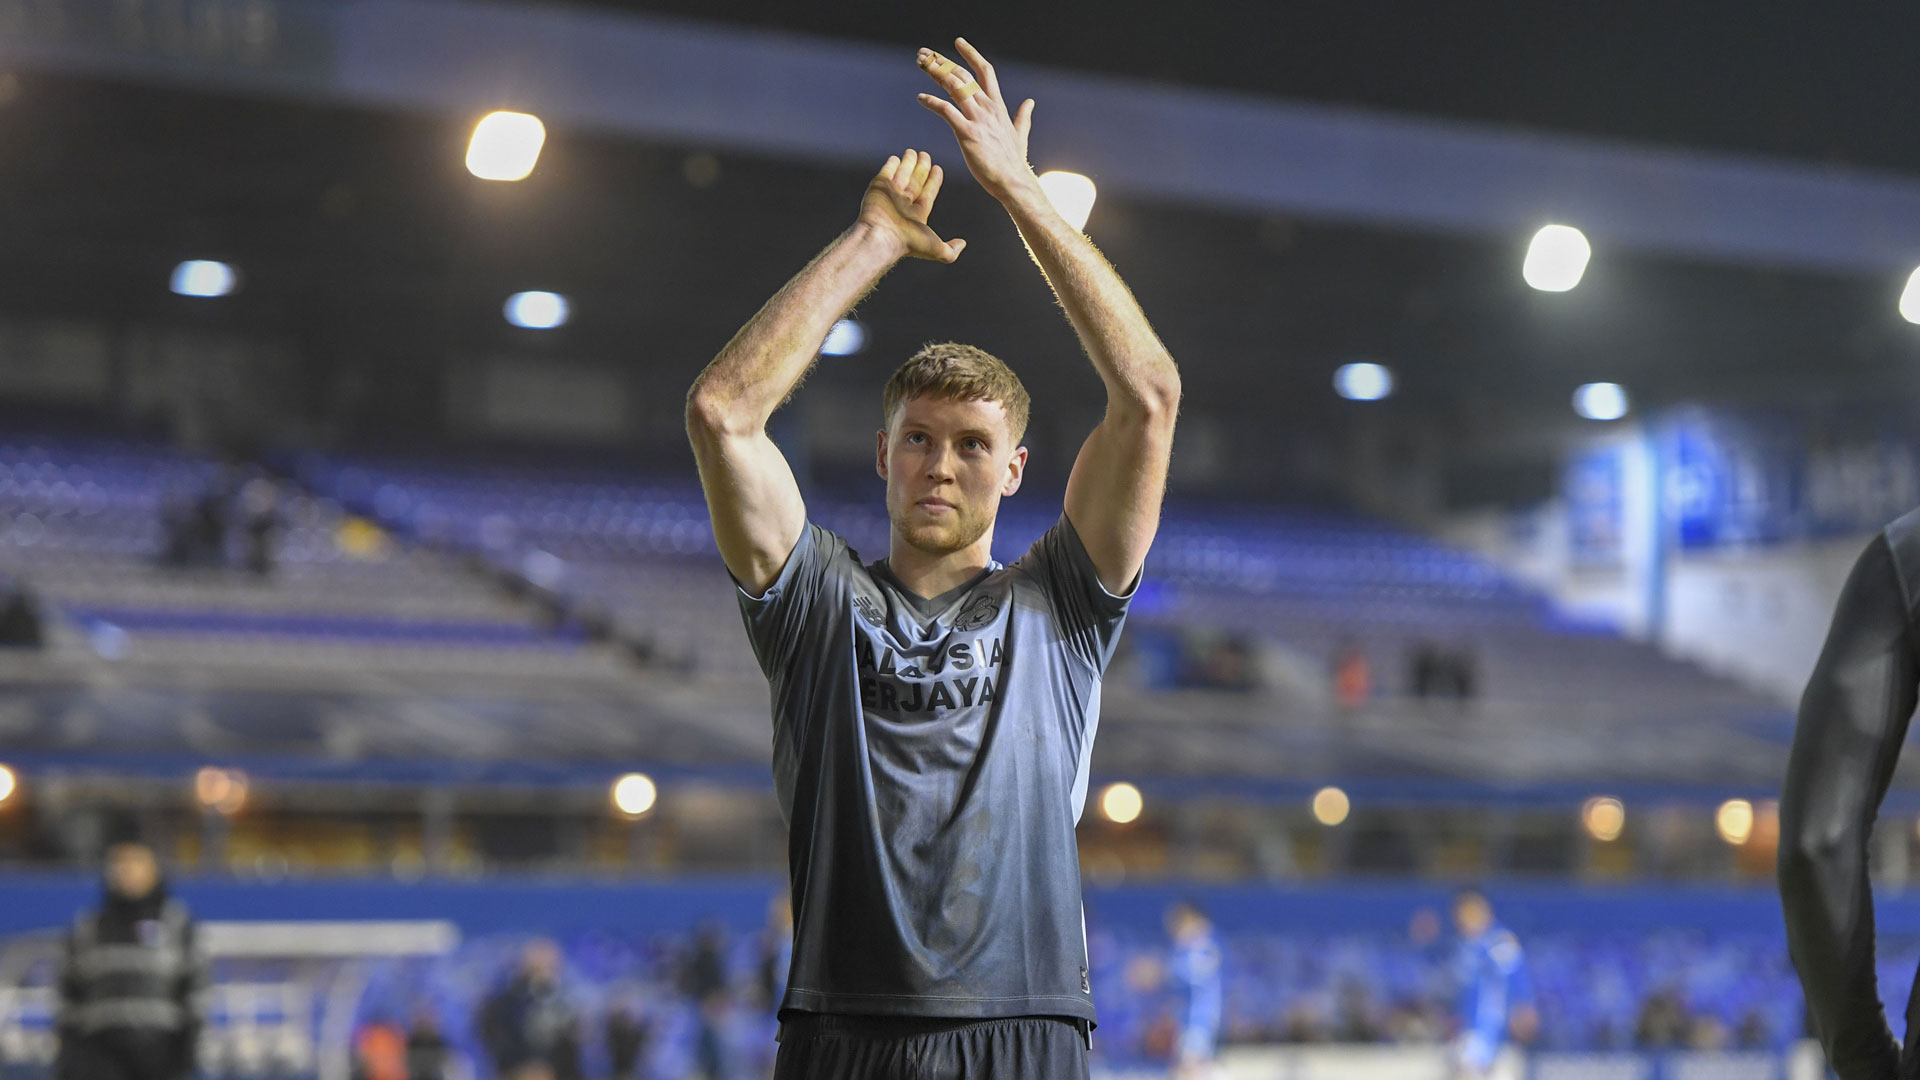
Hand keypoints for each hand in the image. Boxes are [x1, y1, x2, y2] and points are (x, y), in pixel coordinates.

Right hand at [856, 148, 965, 262]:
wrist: (882, 237)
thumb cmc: (909, 244)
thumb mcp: (937, 249)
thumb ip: (951, 250)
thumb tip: (963, 244)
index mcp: (917, 215)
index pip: (928, 193)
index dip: (933, 181)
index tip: (938, 169)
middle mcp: (904, 205)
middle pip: (915, 181)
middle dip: (921, 168)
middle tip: (925, 155)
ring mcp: (890, 195)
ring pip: (902, 175)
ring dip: (908, 163)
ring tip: (913, 152)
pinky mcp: (878, 187)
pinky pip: (886, 172)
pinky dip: (891, 165)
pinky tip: (896, 158)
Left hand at [916, 38, 1036, 202]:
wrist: (1013, 181)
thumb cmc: (1013, 162)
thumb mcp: (1020, 134)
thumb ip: (1023, 117)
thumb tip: (1030, 102)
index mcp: (998, 106)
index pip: (985, 71)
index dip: (971, 54)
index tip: (958, 42)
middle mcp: (987, 107)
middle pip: (962, 75)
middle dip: (942, 62)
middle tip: (925, 54)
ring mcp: (978, 119)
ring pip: (953, 86)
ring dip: (934, 73)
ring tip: (920, 64)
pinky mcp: (967, 133)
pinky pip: (946, 111)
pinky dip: (932, 102)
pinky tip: (921, 98)